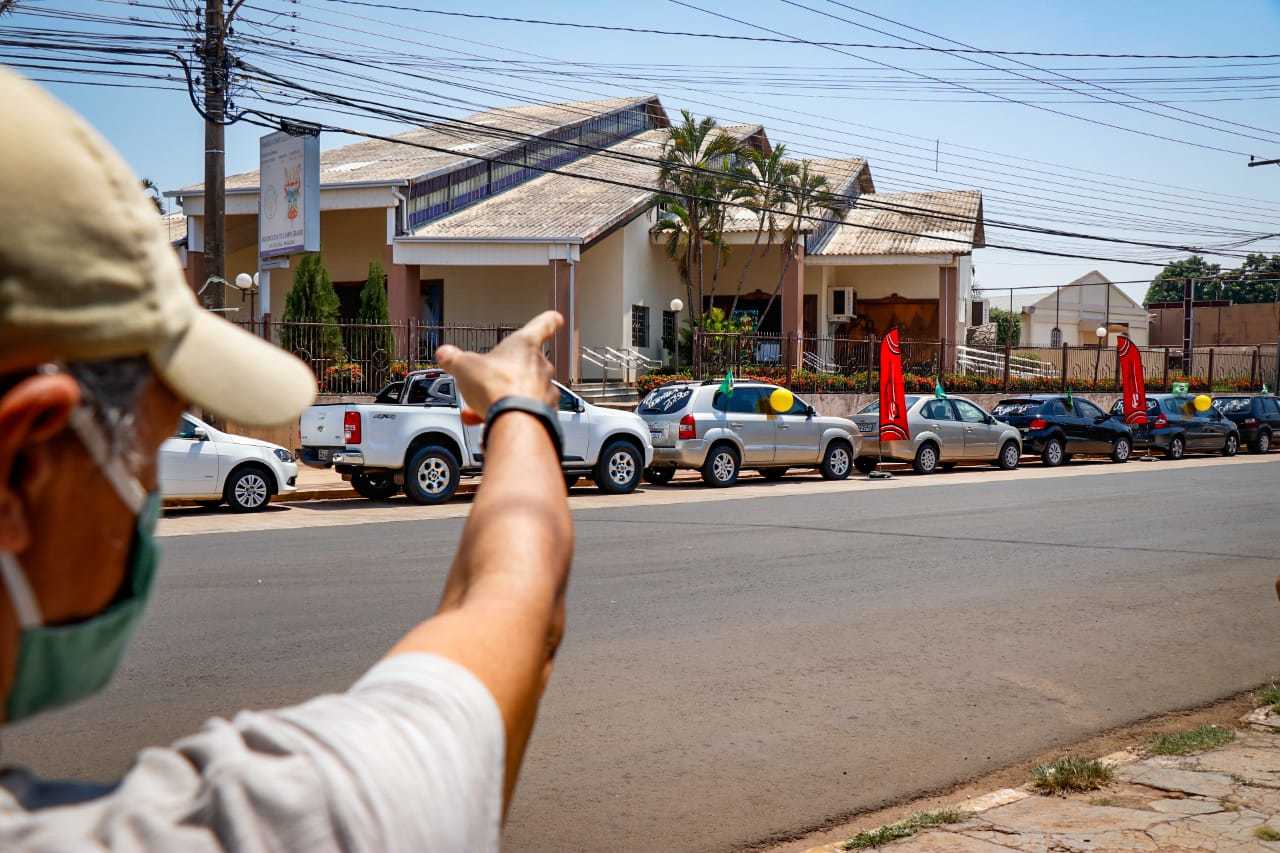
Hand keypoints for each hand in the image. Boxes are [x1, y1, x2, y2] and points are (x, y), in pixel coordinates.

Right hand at [437, 311, 562, 421]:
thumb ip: (454, 359)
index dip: (548, 321)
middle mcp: (540, 366)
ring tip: (483, 405)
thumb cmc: (499, 387)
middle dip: (509, 372)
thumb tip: (445, 354)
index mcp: (525, 345)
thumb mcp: (465, 367)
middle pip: (528, 363)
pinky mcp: (545, 414)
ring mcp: (545, 390)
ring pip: (525, 391)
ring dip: (506, 396)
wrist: (516, 420)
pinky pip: (527, 412)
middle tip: (491, 379)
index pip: (542, 325)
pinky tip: (490, 421)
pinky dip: (511, 415)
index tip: (555, 318)